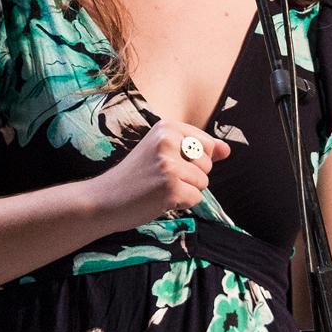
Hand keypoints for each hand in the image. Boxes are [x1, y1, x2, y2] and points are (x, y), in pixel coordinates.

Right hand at [91, 120, 229, 230]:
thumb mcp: (163, 153)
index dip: (192, 160)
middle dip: (191, 176)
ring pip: (203, 182)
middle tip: (161, 178)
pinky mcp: (171, 189)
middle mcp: (168, 141)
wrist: (103, 199)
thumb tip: (227, 150)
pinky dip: (181, 204)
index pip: (206, 144)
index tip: (166, 163)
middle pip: (207, 163)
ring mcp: (169, 165)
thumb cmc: (134, 176)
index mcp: (166, 127)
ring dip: (186, 191)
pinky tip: (159, 200)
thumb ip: (198, 149)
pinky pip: (196, 199)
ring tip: (159, 189)